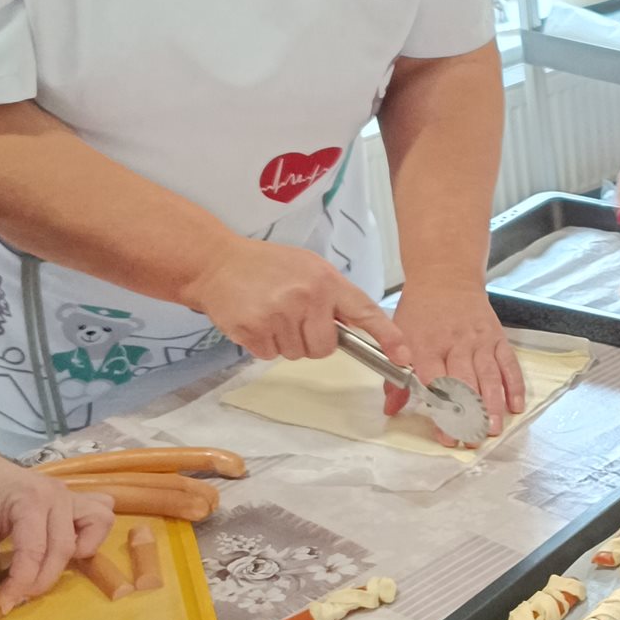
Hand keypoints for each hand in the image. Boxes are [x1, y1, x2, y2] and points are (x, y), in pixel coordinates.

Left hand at [0, 451, 113, 604]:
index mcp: (29, 501)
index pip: (34, 552)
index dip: (21, 584)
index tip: (5, 603)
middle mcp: (57, 496)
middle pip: (64, 548)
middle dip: (43, 579)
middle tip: (20, 593)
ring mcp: (70, 495)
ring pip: (98, 524)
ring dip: (81, 551)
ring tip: (53, 562)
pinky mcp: (74, 498)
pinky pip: (100, 513)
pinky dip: (92, 533)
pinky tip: (70, 544)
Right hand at [191, 237, 410, 366]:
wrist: (215, 262)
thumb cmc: (266, 265)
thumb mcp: (307, 268)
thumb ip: (332, 295)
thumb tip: (357, 328)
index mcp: (325, 280)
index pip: (365, 311)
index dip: (387, 336)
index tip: (403, 357)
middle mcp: (306, 297)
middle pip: (325, 348)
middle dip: (311, 340)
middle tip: (292, 317)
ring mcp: (279, 315)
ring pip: (297, 354)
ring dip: (285, 342)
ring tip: (271, 313)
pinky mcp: (254, 331)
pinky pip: (271, 356)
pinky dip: (264, 344)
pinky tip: (255, 321)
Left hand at [389, 285, 524, 437]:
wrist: (446, 276)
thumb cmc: (420, 311)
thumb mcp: (399, 337)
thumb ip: (394, 376)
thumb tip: (391, 409)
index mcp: (426, 346)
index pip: (435, 384)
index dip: (442, 413)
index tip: (446, 436)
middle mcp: (454, 344)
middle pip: (465, 384)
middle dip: (470, 415)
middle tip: (472, 440)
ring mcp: (478, 341)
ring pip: (488, 376)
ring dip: (492, 405)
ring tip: (493, 429)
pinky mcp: (496, 338)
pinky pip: (508, 364)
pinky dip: (514, 386)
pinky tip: (515, 406)